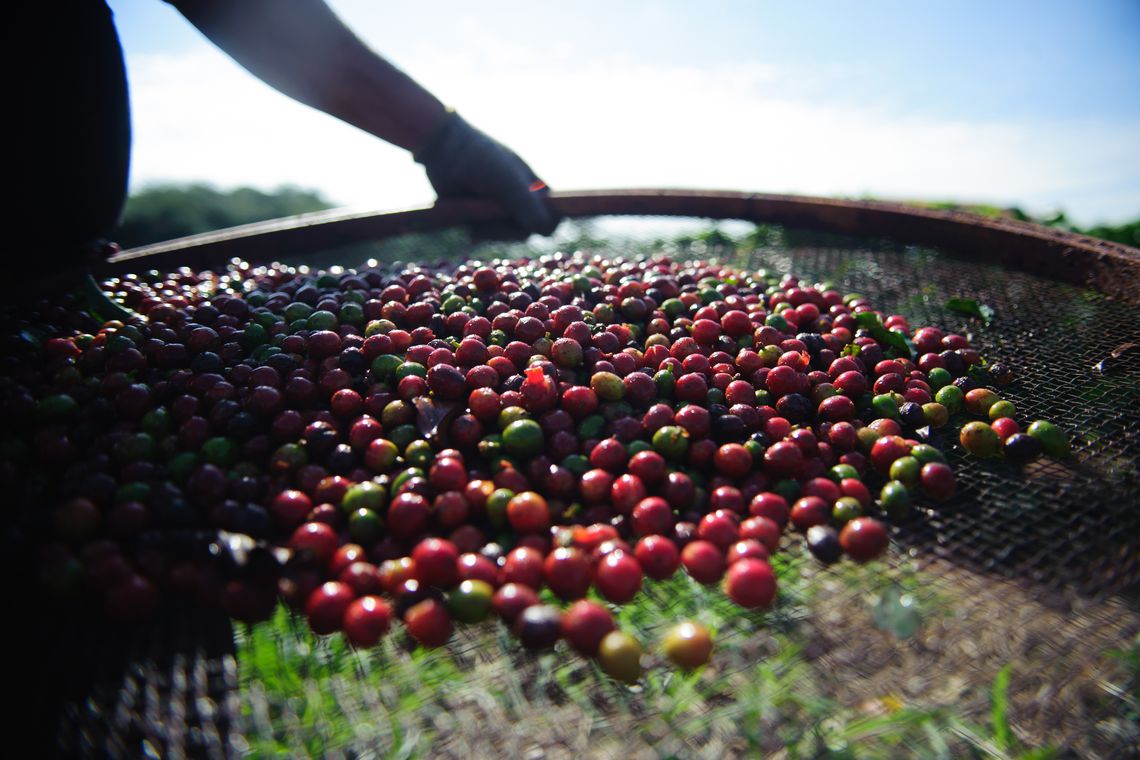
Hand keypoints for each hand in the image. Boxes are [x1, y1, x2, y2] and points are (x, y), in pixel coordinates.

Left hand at [415, 111, 560, 236]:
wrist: (443, 149)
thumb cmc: (480, 159)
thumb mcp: (506, 180)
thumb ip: (526, 204)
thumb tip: (544, 229)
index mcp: (533, 187)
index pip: (553, 213)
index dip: (548, 222)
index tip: (535, 226)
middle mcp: (519, 199)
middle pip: (527, 230)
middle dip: (510, 230)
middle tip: (491, 222)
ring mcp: (499, 208)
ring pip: (505, 235)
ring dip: (492, 231)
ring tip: (475, 220)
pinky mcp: (480, 215)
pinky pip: (486, 233)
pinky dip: (479, 230)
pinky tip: (468, 221)